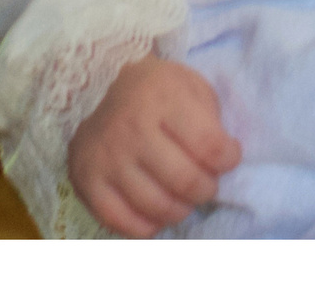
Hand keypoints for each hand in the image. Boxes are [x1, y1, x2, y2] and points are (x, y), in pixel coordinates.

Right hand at [67, 56, 240, 237]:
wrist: (101, 90)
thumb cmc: (159, 93)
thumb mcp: (192, 86)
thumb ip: (211, 119)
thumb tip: (223, 161)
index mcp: (162, 97)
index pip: (209, 145)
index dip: (228, 159)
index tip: (228, 158)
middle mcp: (131, 127)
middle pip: (184, 181)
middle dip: (206, 189)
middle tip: (206, 184)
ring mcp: (106, 157)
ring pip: (156, 206)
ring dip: (180, 210)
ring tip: (184, 199)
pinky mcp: (86, 180)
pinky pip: (121, 221)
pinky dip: (147, 227)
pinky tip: (157, 215)